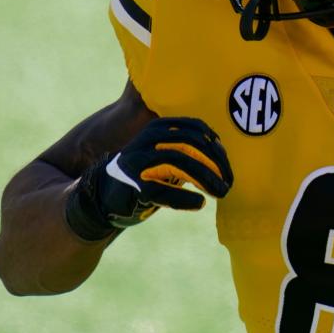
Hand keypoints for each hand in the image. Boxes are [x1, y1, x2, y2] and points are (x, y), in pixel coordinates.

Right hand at [64, 117, 233, 239]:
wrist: (105, 196)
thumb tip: (221, 155)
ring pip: (179, 163)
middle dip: (215, 164)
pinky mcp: (135, 187)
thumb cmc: (146, 174)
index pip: (195, 129)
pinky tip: (199, 204)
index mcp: (157, 128)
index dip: (216, 146)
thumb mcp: (166, 154)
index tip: (226, 163)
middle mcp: (147, 141)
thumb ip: (190, 149)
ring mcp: (139, 163)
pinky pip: (165, 191)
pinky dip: (185, 198)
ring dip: (206, 179)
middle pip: (191, 145)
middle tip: (229, 183)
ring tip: (221, 192)